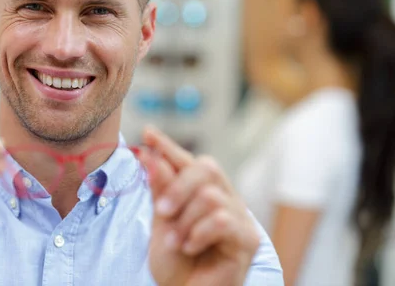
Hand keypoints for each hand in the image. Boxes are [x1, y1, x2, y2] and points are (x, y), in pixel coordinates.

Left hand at [141, 126, 259, 285]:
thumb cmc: (176, 261)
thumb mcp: (161, 221)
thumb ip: (160, 189)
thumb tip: (148, 155)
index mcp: (202, 191)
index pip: (187, 160)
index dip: (168, 146)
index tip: (146, 132)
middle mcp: (224, 198)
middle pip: (206, 168)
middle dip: (178, 186)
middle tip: (161, 210)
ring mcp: (239, 217)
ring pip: (211, 196)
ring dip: (185, 220)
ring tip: (175, 242)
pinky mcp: (248, 239)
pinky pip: (222, 221)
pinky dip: (199, 233)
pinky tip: (190, 247)